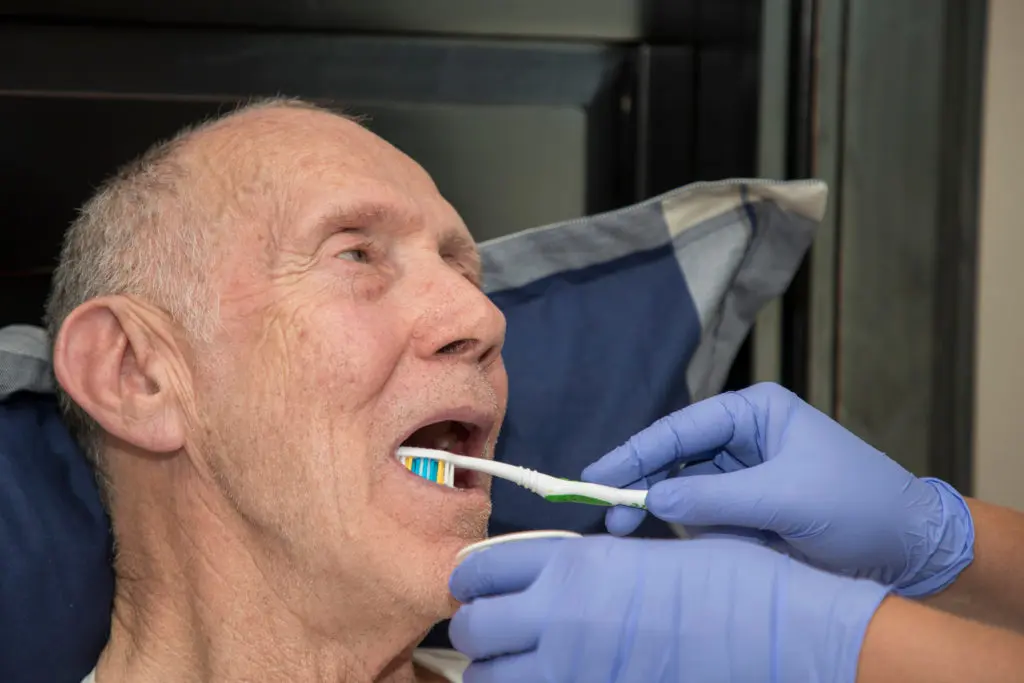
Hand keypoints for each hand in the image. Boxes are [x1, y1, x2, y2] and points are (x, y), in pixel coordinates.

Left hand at [449, 536, 888, 682]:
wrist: (783, 632)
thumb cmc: (730, 581)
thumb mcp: (646, 555)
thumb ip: (586, 567)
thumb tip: (548, 581)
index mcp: (575, 564)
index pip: (482, 569)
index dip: (469, 579)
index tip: (472, 587)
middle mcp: (561, 616)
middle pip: (472, 628)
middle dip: (473, 631)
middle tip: (491, 634)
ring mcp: (576, 670)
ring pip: (488, 681)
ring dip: (493, 673)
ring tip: (514, 668)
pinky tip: (549, 681)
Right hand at [581, 382, 973, 596]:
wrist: (906, 549)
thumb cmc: (857, 504)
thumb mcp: (786, 498)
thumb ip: (716, 497)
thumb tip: (654, 496)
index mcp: (755, 412)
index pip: (681, 428)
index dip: (636, 451)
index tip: (597, 474)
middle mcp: (743, 437)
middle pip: (674, 456)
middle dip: (640, 481)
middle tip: (605, 512)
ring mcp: (742, 474)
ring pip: (682, 487)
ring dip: (655, 506)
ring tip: (624, 529)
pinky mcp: (745, 509)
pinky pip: (701, 514)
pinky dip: (680, 526)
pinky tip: (658, 535)